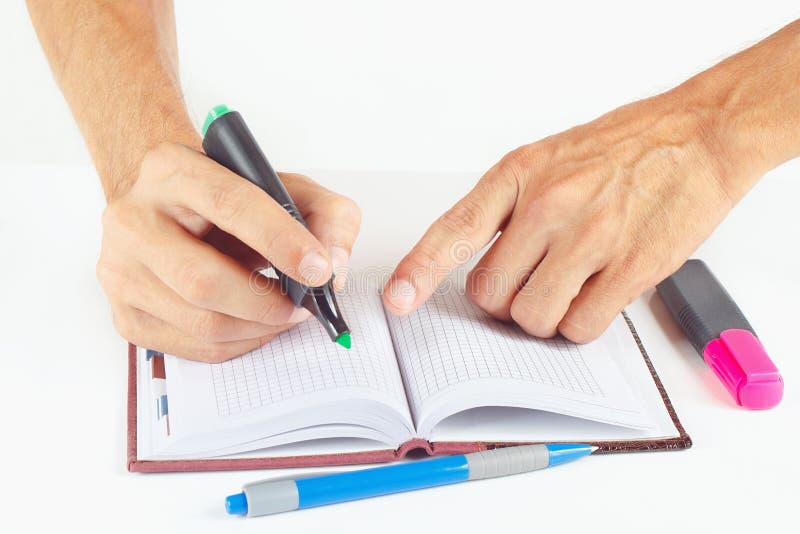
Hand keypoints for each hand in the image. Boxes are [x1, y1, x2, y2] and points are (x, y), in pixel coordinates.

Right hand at [97, 142, 359, 360]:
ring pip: (199, 320)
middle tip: (304, 306)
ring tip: (284, 314)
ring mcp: (120, 269)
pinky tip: (256, 326)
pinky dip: (237, 344)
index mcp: (171, 169)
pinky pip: (190, 346)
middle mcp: (132, 217)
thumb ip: (326, 215)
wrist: (168, 210)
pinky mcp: (124, 312)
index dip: (280, 240)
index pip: (229, 204)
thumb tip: (334, 266)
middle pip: (203, 279)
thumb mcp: (285, 187)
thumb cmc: (227, 199)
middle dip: (267, 302)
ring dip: (258, 327)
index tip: (320, 269)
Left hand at [383, 94, 734, 341]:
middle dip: (502, 302)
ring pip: (533, 317)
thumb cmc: (619, 149)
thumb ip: (506, 210)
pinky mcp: (631, 268)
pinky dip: (579, 324)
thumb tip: (472, 266)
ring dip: (542, 317)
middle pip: (490, 294)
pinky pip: (580, 327)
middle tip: (527, 284)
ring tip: (565, 289)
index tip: (398, 301)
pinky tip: (594, 296)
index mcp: (519, 176)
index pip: (454, 231)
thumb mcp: (546, 160)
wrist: (697, 137)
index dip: (419, 271)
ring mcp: (591, 238)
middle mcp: (549, 206)